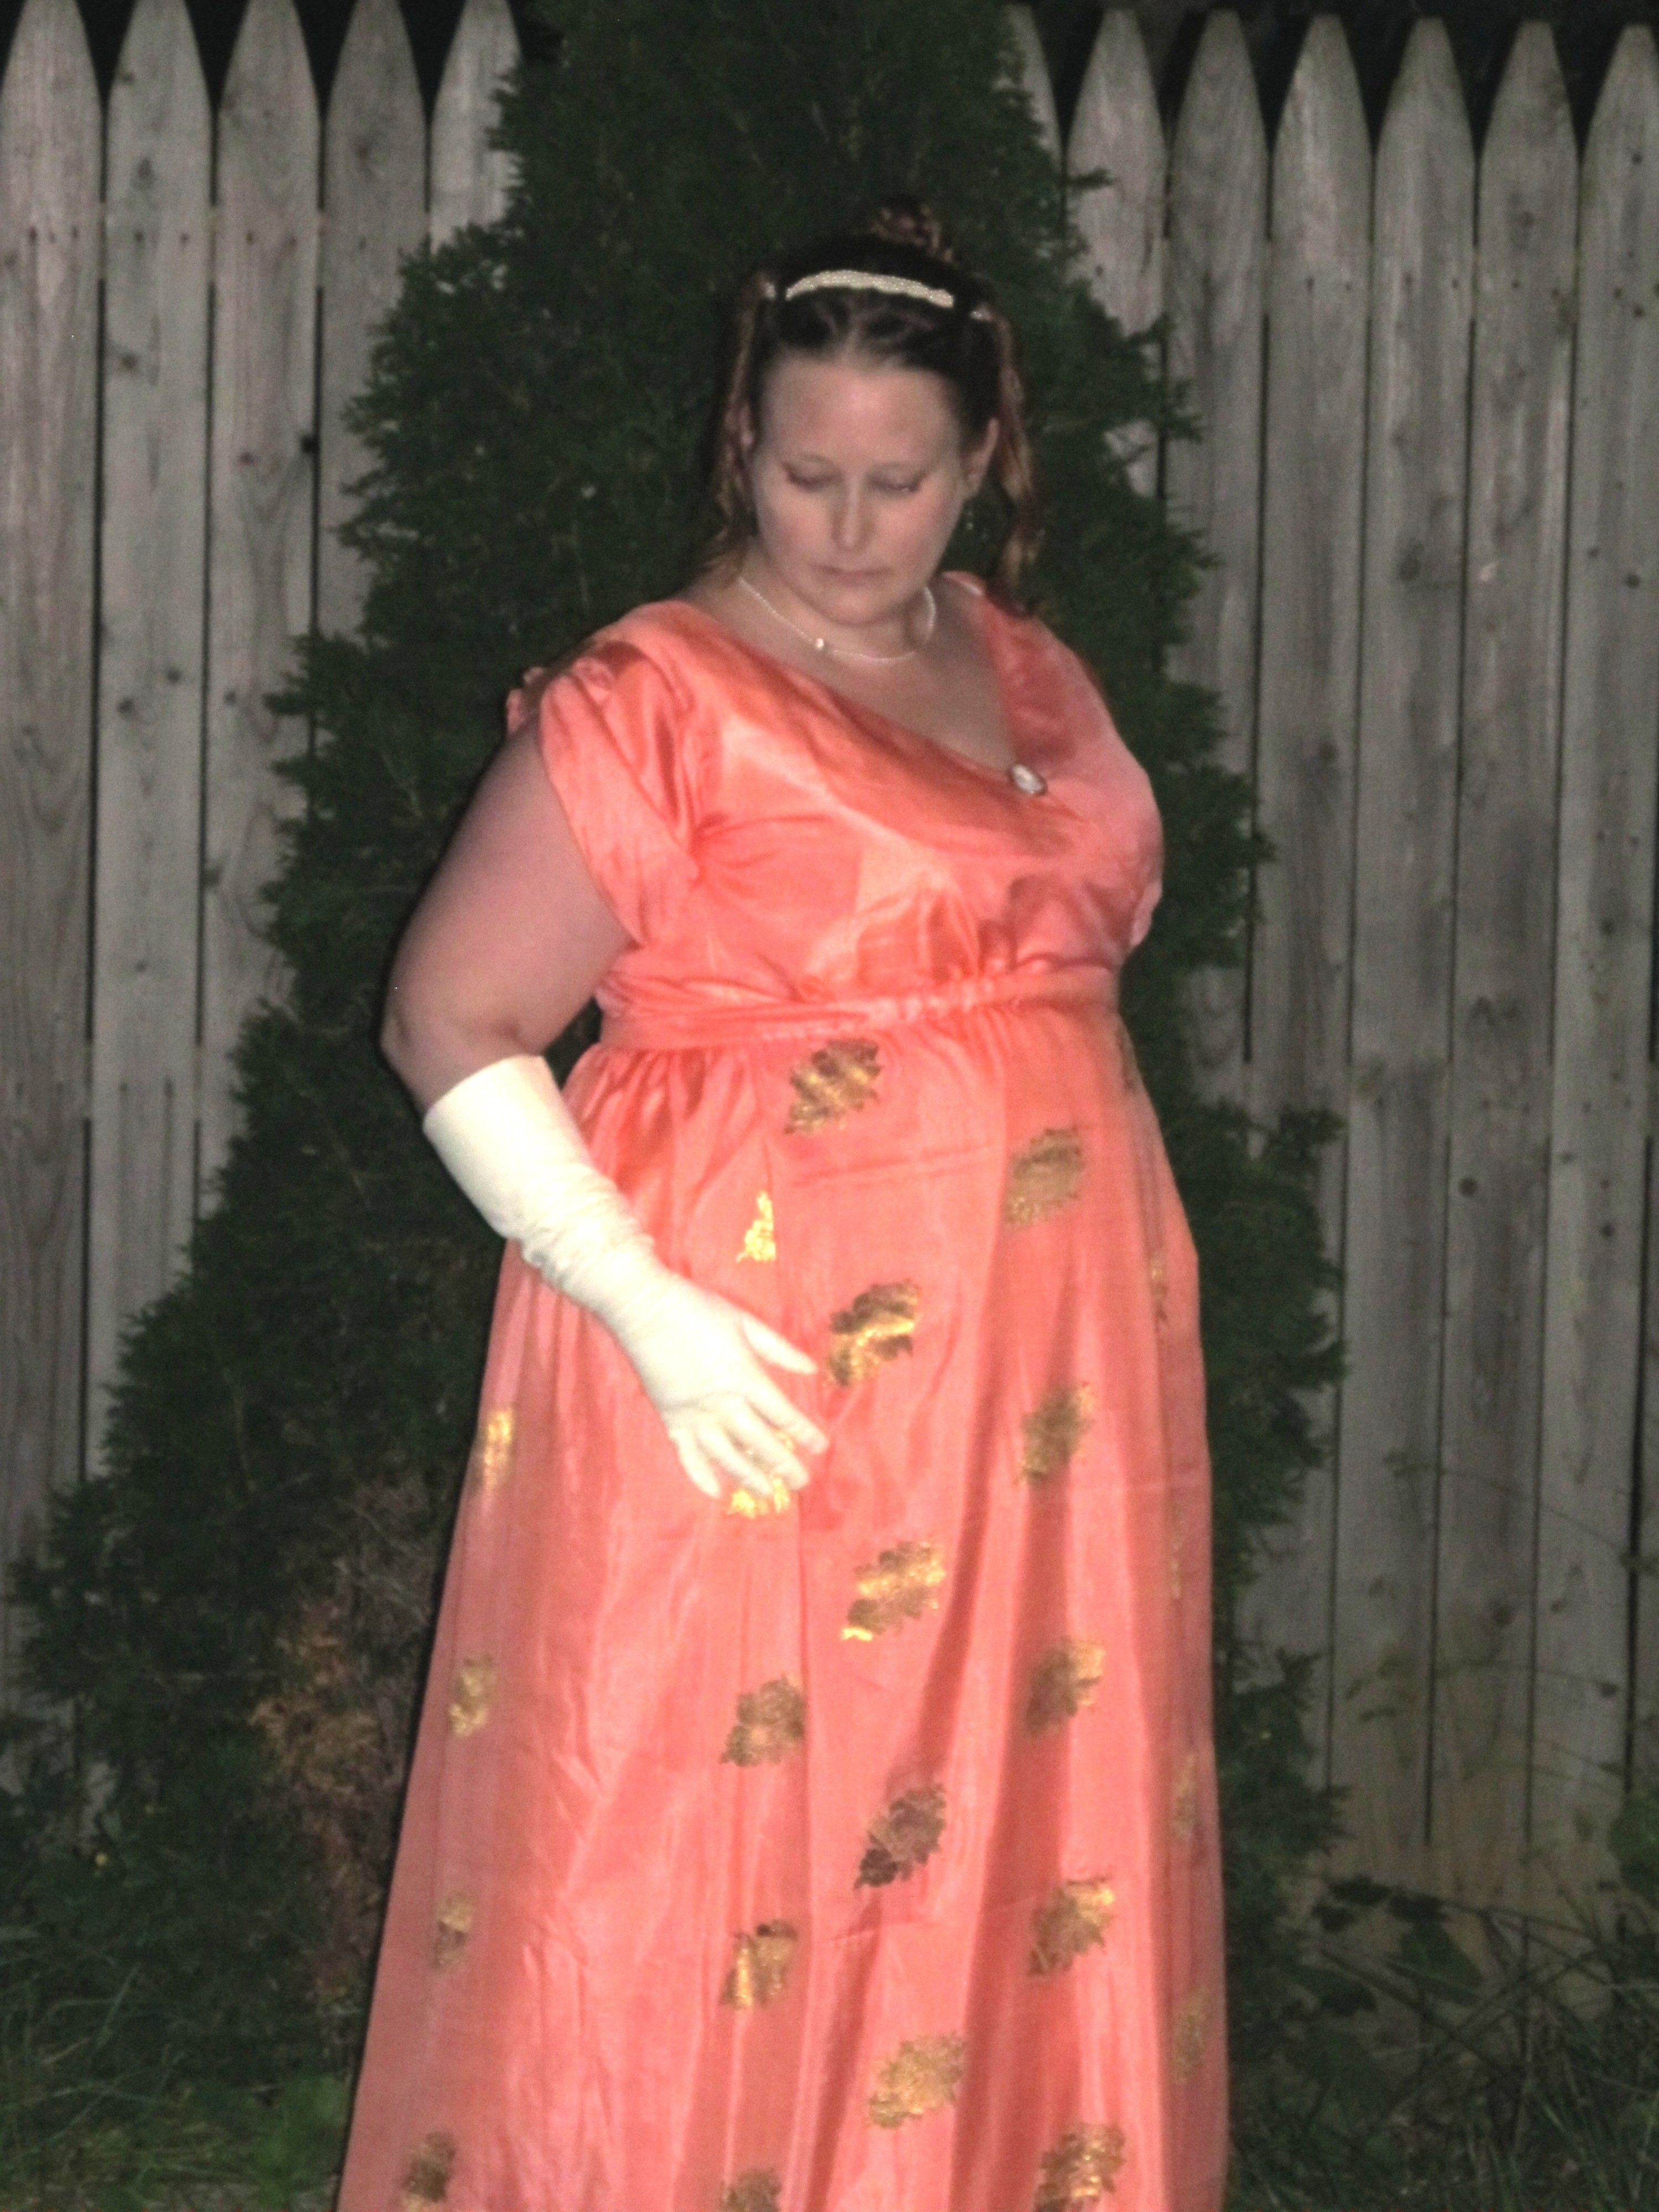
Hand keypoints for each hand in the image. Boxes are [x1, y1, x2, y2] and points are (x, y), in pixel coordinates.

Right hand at [601, 1263, 827, 1502]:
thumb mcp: (745, 1322)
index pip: (782, 1414)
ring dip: (749, 1477)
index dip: (804, 1433)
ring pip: (727, 1456)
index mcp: (745, 1377)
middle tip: (801, 1483)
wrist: (644, 1309)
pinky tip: (716, 1493)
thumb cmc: (698, 1309)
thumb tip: (811, 1369)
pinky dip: (701, 1476)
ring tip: (767, 1494)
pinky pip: (687, 1456)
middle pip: (759, 1442)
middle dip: (783, 1464)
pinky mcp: (670, 1419)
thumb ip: (779, 1349)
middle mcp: (722, 1403)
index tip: (820, 1448)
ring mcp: (694, 1415)